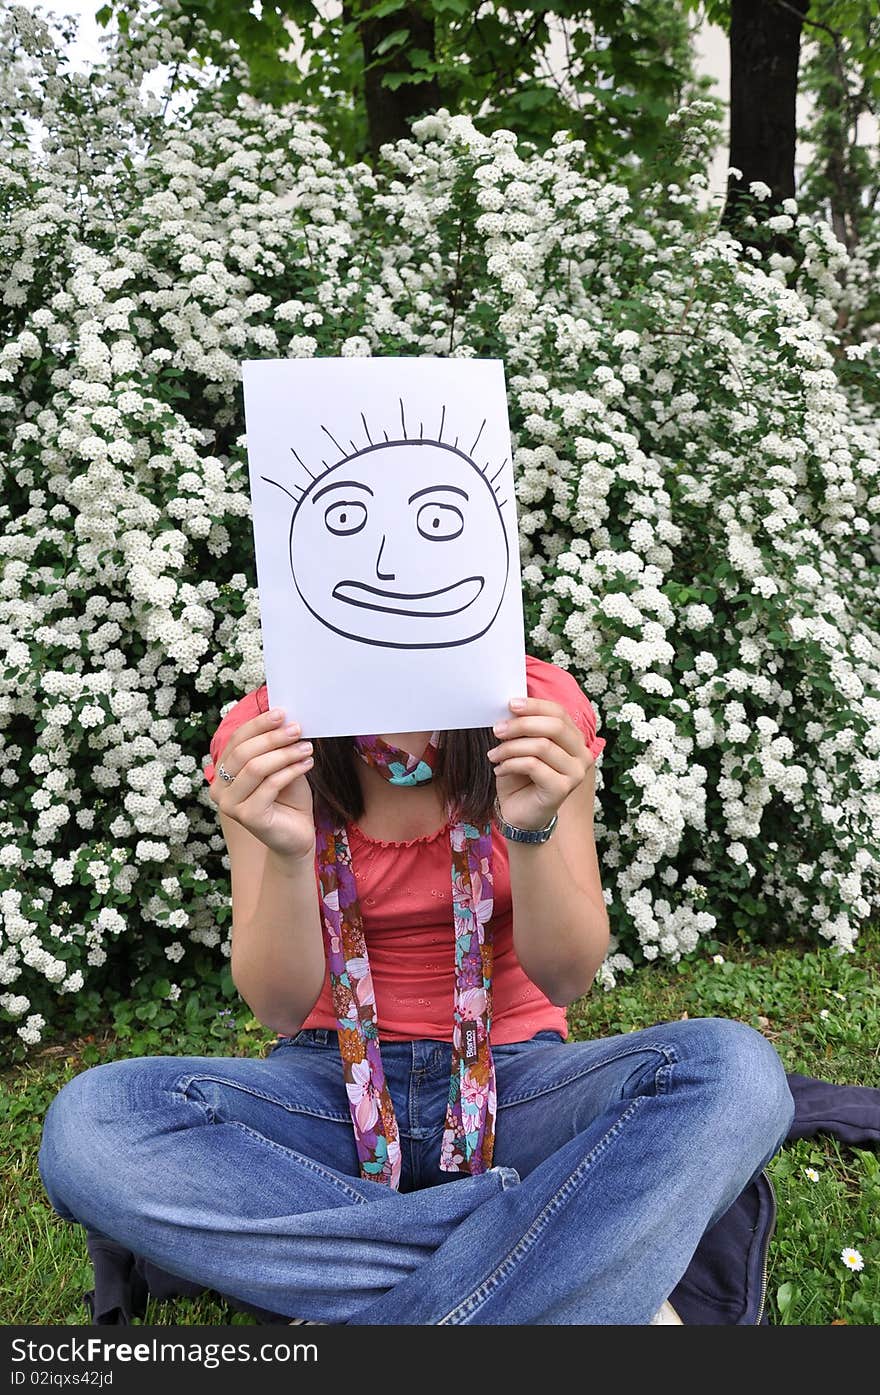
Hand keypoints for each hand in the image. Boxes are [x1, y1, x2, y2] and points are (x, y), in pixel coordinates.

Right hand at [208, 708, 315, 860]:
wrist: (296, 835)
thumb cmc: (288, 799)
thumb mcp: (281, 766)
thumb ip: (276, 747)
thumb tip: (284, 718)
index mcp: (223, 772)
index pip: (236, 740)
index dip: (258, 725)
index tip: (282, 713)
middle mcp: (219, 789)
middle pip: (243, 752)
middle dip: (272, 737)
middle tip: (297, 729)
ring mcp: (230, 805)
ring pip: (255, 768)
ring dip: (284, 753)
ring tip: (307, 746)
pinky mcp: (247, 817)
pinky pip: (270, 785)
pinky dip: (291, 771)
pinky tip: (307, 763)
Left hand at [487, 697, 593, 831]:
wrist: (520, 813)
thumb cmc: (521, 777)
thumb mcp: (522, 746)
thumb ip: (523, 727)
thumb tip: (511, 707)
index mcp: (574, 738)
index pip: (558, 712)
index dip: (534, 705)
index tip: (510, 704)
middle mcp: (581, 754)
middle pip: (554, 726)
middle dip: (521, 725)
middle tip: (497, 730)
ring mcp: (575, 773)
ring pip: (541, 746)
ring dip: (510, 747)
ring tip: (494, 755)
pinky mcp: (563, 788)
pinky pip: (533, 765)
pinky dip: (511, 764)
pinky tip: (499, 770)